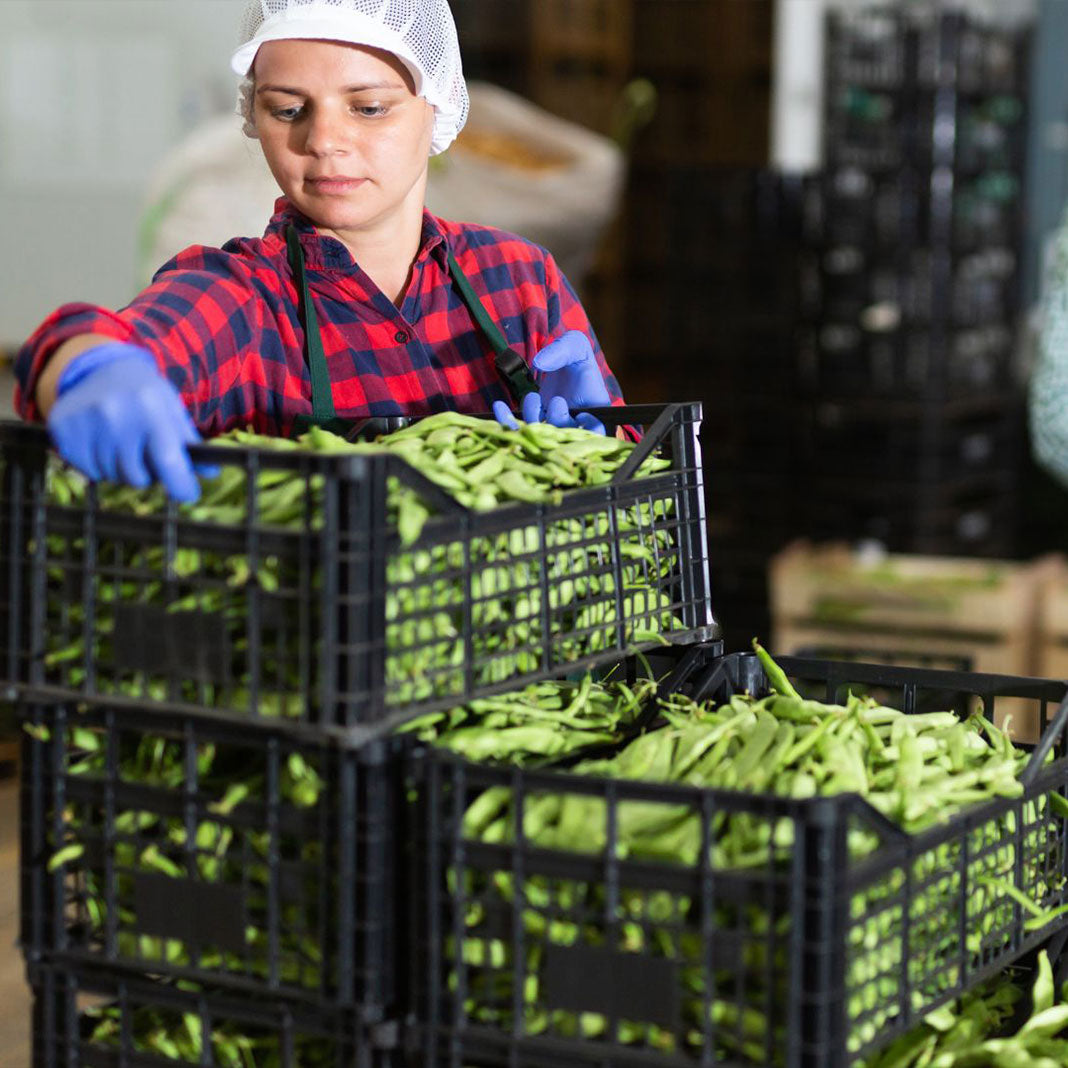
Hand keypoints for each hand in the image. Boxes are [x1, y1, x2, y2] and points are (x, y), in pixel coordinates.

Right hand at [47, 341, 208, 501]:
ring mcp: (85, 423)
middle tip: (146, 454)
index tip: (189, 494)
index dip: (181, 484)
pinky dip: (99, 465)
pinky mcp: (62, 431)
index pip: (167, 459)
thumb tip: (209, 472)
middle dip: (148, 473)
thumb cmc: (144, 393)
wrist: (98, 369)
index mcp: (149, 408)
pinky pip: (88, 471)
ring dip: (123, 469)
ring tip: (123, 443)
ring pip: (113, 476)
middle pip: (138, 477)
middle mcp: (114, 415)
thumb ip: (189, 440)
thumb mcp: (171, 408)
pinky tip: (103, 442)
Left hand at [492, 331, 609, 434]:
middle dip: (559, 422)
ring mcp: (549, 426)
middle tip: (556, 401)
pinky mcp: (531, 423)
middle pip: (565, 437)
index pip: (596, 430)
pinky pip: (517, 429)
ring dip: (534, 421)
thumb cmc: (573, 354)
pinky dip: (507, 420)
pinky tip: (499, 406)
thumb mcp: (576, 345)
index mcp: (592, 409)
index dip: (591, 430)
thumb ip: (563, 350)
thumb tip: (539, 363)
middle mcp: (572, 423)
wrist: (555, 361)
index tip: (582, 414)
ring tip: (533, 396)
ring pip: (539, 437)